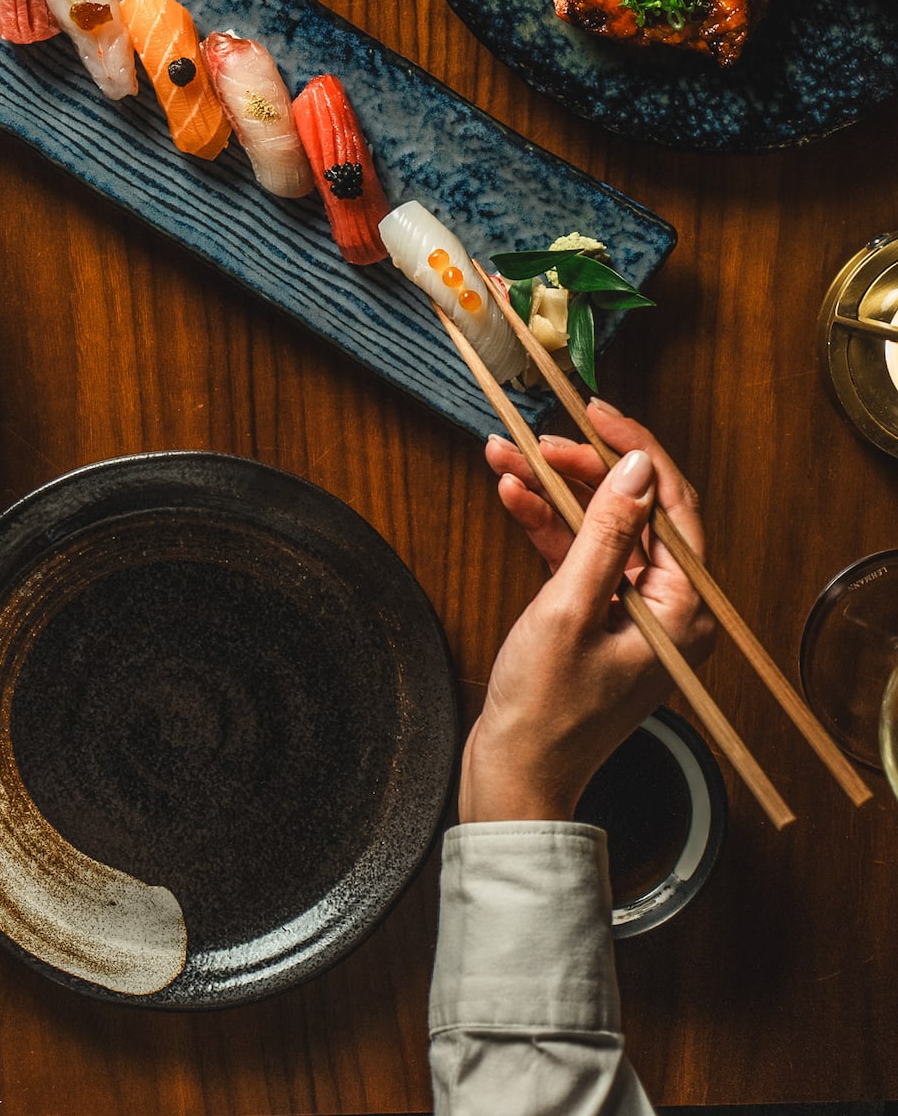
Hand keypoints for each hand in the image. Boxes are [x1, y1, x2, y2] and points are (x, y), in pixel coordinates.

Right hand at [458, 400, 714, 822]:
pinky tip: (512, 494)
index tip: (597, 413)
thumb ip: (606, 532)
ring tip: (507, 457)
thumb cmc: (546, 711)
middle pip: (633, 509)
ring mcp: (630, 611)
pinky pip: (576, 553)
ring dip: (553, 490)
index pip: (674, 505)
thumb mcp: (570, 607)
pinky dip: (544, 524)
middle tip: (538, 439)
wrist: (514, 775)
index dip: (636, 450)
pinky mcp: (596, 616)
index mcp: (683, 610)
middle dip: (582, 468)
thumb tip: (636, 469)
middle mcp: (667, 607)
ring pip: (598, 525)